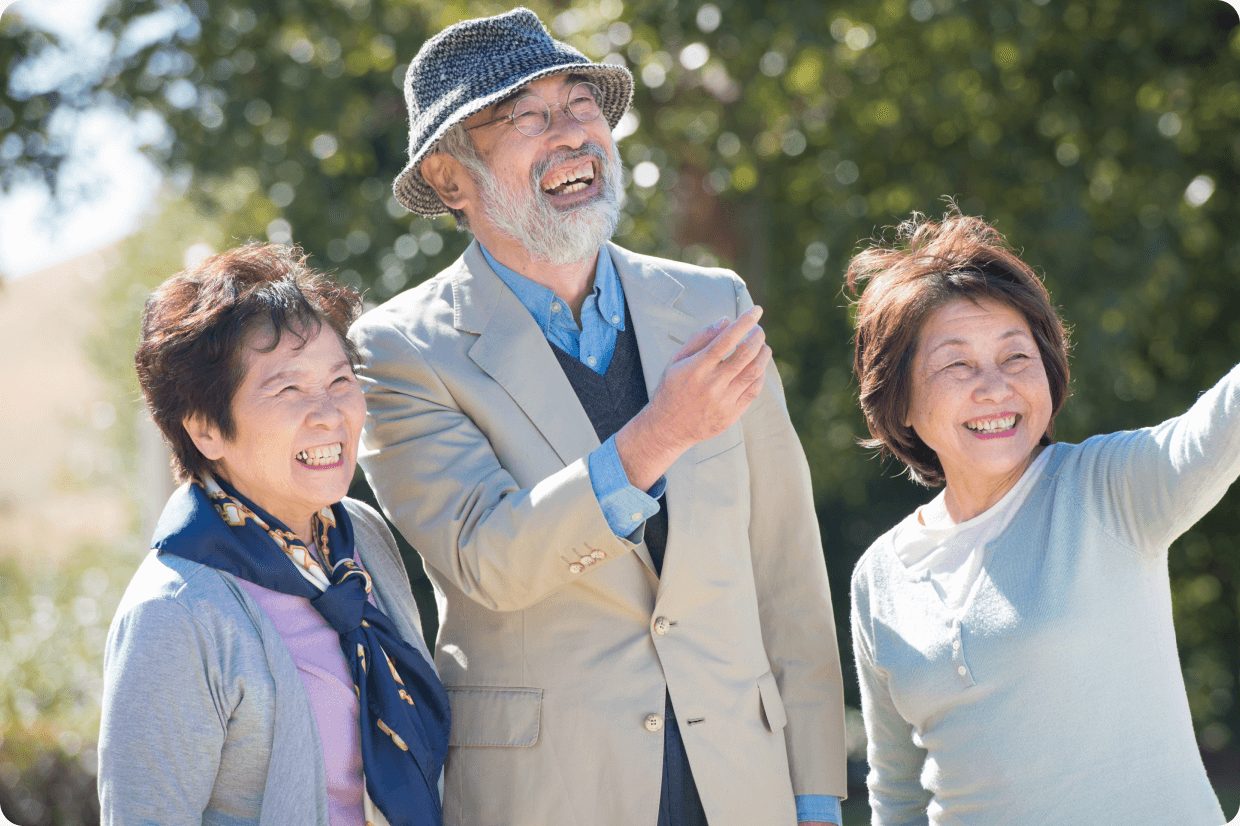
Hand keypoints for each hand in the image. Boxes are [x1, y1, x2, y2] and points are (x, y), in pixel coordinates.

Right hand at [615, 307, 770, 488]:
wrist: (668, 428)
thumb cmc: (672, 389)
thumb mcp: (676, 361)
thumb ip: (700, 339)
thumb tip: (725, 321)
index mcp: (696, 368)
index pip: (726, 340)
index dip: (744, 323)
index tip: (756, 311)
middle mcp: (712, 384)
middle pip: (745, 354)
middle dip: (757, 336)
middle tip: (759, 330)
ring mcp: (723, 401)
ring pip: (754, 372)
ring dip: (763, 354)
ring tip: (763, 346)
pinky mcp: (732, 414)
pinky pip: (754, 390)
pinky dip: (760, 374)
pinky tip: (758, 366)